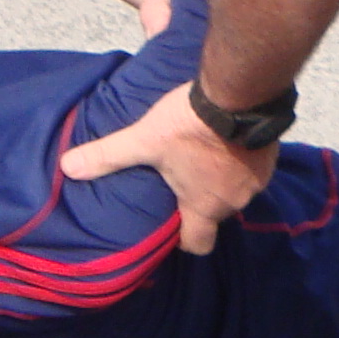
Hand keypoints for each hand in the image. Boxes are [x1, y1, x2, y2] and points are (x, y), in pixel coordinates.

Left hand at [62, 84, 273, 253]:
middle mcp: (234, 201)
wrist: (240, 92)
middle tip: (182, 179)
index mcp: (203, 207)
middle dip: (200, 201)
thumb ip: (108, 156)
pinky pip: (252, 169)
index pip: (197, 244)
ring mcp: (257, 181)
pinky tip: (226, 141)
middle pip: (215, 214)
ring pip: (235, 191)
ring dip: (221, 179)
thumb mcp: (144, 139)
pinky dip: (239, 160)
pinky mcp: (270, 158)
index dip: (184, 239)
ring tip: (204, 156)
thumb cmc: (189, 124)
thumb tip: (68, 168)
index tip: (173, 226)